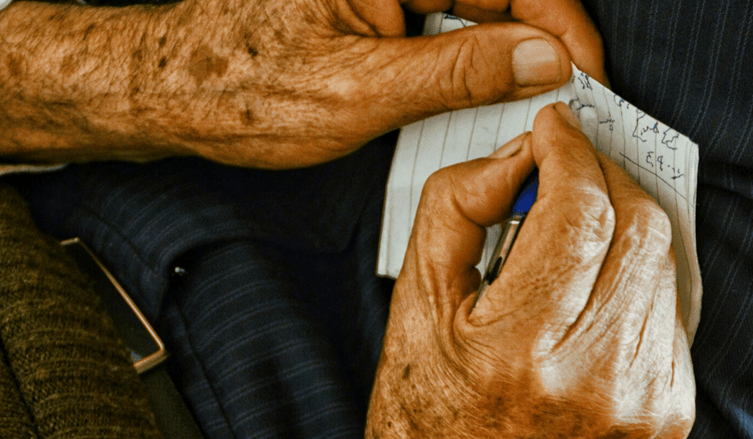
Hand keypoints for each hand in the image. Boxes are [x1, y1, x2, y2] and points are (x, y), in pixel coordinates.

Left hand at [0, 0, 603, 166]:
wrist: (166, 93)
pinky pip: (439, 32)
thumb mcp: (359, 91)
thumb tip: (541, 59)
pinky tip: (479, 104)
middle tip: (567, 104)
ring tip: (529, 112)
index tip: (585, 73)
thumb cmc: (237, 87)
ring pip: (473, 14)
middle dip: (540, 45)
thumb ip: (456, 72)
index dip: (562, 23)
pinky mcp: (371, 12)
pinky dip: (466, 69)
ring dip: (505, 61)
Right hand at [343, 103, 694, 438]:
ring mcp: (642, 401)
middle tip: (562, 171)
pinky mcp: (668, 415)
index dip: (567, 151)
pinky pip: (670, 309)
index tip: (551, 131)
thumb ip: (457, 213)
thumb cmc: (424, 429)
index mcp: (516, 353)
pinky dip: (636, 275)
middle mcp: (594, 380)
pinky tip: (591, 290)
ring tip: (570, 236)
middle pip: (639, 226)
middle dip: (603, 177)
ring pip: (665, 263)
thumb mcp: (411, 313)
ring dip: (622, 225)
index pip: (577, 211)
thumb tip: (515, 160)